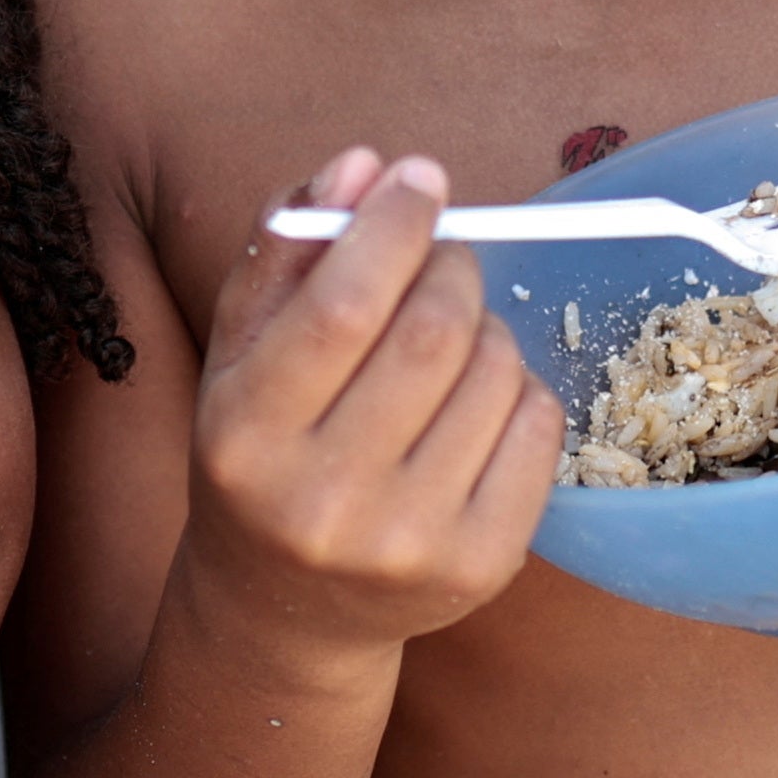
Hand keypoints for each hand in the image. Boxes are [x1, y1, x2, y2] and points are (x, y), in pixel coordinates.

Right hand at [181, 148, 564, 652]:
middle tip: (442, 259)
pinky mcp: (481, 564)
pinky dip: (519, 386)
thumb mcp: (239, 358)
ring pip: (496, 370)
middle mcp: (324, 501)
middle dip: (450, 267)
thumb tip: (361, 165)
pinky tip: (474, 404)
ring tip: (447, 347)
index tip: (419, 177)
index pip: (341, 307)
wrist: (286, 611)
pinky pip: (539, 425)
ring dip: (485, 326)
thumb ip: (284, 252)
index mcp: (245, 438)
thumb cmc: (264, 460)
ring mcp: (409, 542)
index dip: (393, 225)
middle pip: (431, 332)